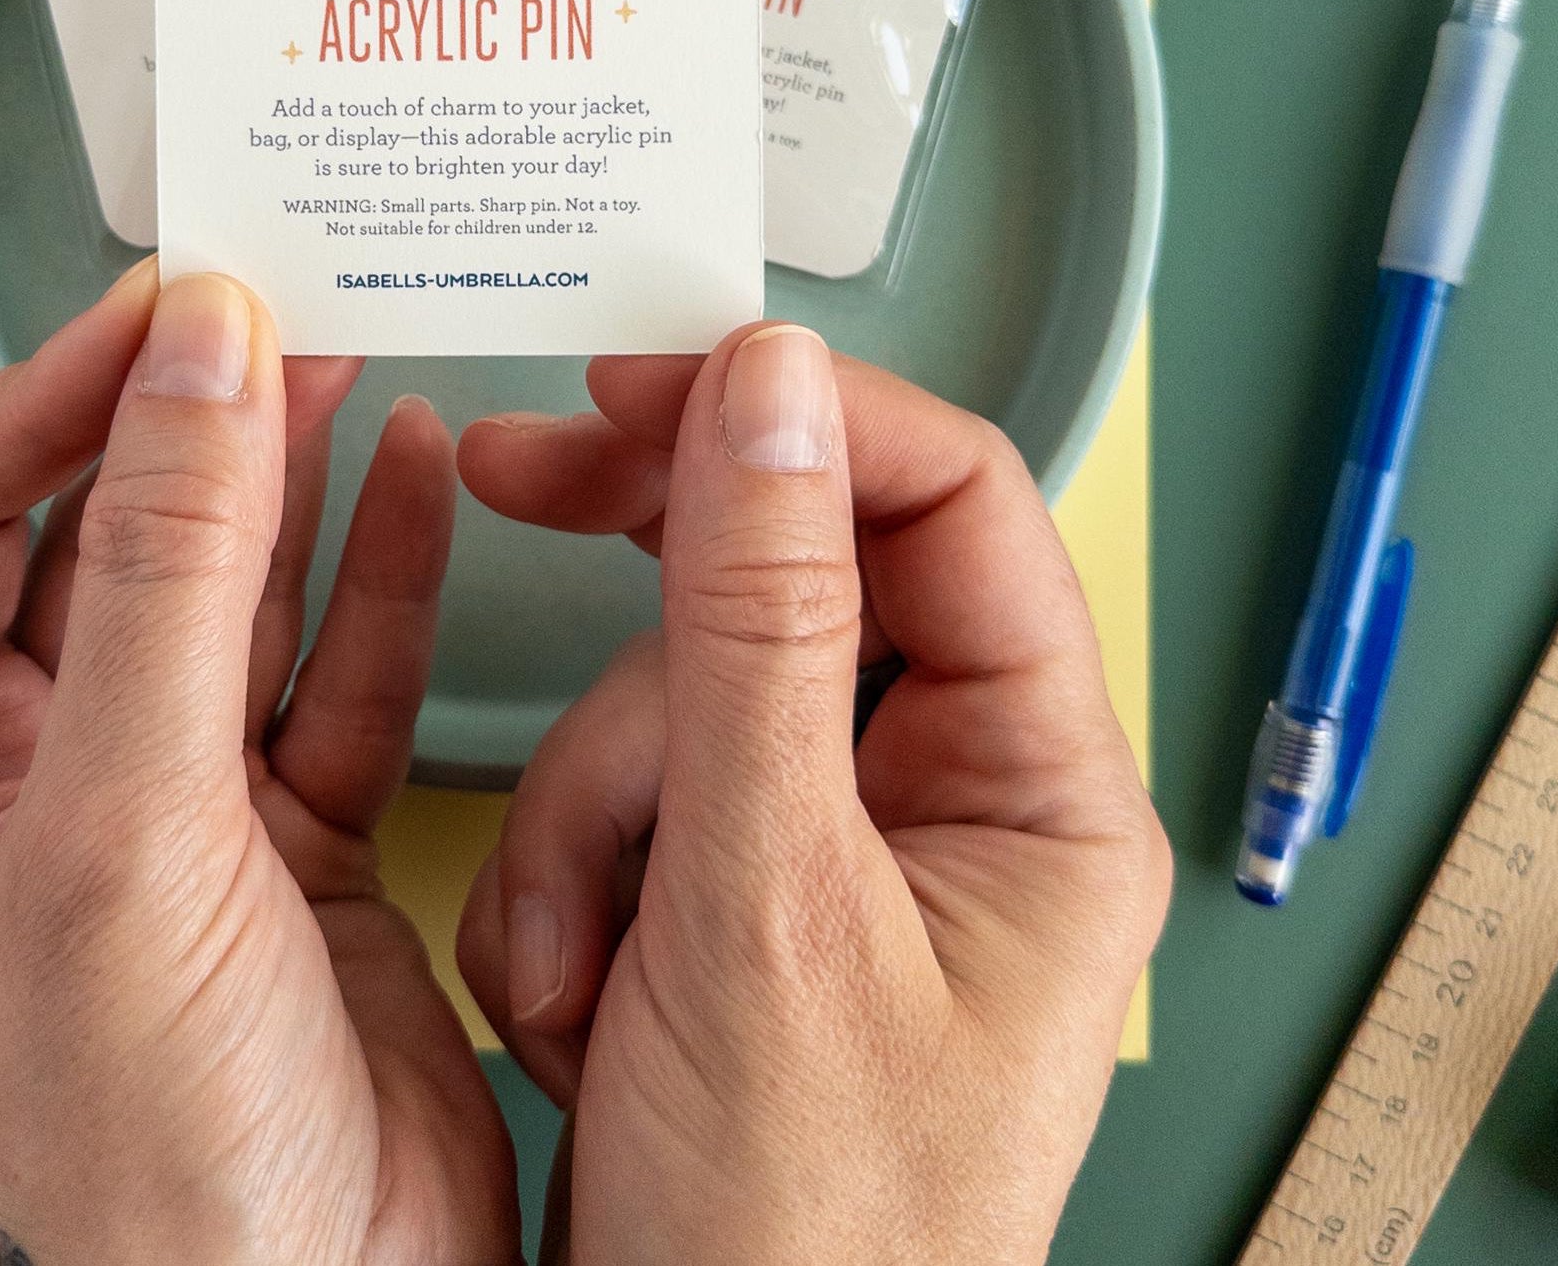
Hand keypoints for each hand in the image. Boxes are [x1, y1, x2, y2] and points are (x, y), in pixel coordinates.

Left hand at [0, 262, 519, 1265]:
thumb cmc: (151, 1148)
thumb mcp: (127, 827)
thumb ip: (165, 576)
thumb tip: (194, 356)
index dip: (42, 392)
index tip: (161, 310)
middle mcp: (46, 764)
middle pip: (101, 524)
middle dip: (184, 412)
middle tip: (273, 300)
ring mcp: (184, 791)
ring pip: (235, 577)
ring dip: (292, 464)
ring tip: (352, 347)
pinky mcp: (308, 824)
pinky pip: (346, 656)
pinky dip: (387, 559)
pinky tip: (416, 470)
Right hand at [456, 329, 1169, 1265]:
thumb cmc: (800, 1241)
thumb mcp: (767, 905)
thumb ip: (763, 622)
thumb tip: (770, 387)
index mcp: (1034, 788)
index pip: (948, 500)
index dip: (804, 414)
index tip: (653, 378)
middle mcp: (945, 797)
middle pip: (798, 568)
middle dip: (652, 587)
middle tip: (523, 476)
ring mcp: (829, 846)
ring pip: (677, 681)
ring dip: (588, 805)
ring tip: (579, 959)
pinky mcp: (729, 892)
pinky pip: (627, 786)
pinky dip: (567, 876)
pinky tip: (576, 994)